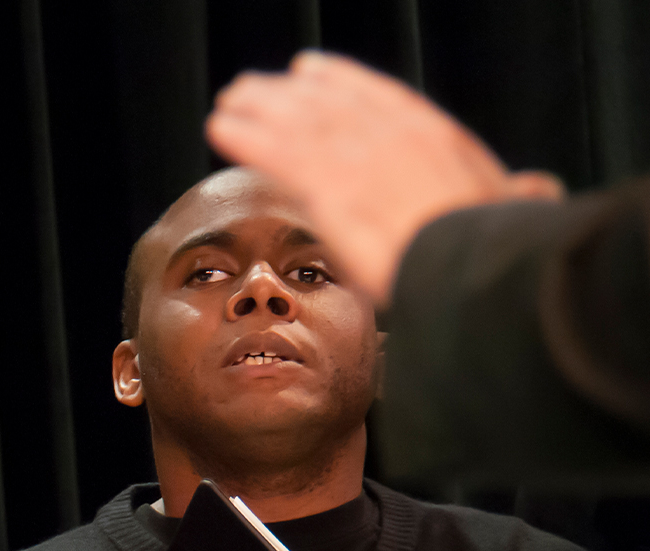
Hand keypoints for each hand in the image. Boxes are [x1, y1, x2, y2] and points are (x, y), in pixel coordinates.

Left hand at [206, 51, 563, 304]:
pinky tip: (220, 126)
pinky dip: (248, 136)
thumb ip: (515, 195)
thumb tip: (538, 187)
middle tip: (256, 86)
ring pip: (299, 123)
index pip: (382, 99)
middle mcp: (396, 140)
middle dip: (290, 95)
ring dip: (260, 109)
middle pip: (332, 106)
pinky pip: (279, 153)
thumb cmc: (500, 251)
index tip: (311, 71)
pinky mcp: (332, 188)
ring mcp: (363, 160)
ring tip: (229, 102)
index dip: (342, 83)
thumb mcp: (516, 213)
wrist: (480, 271)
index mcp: (439, 139)